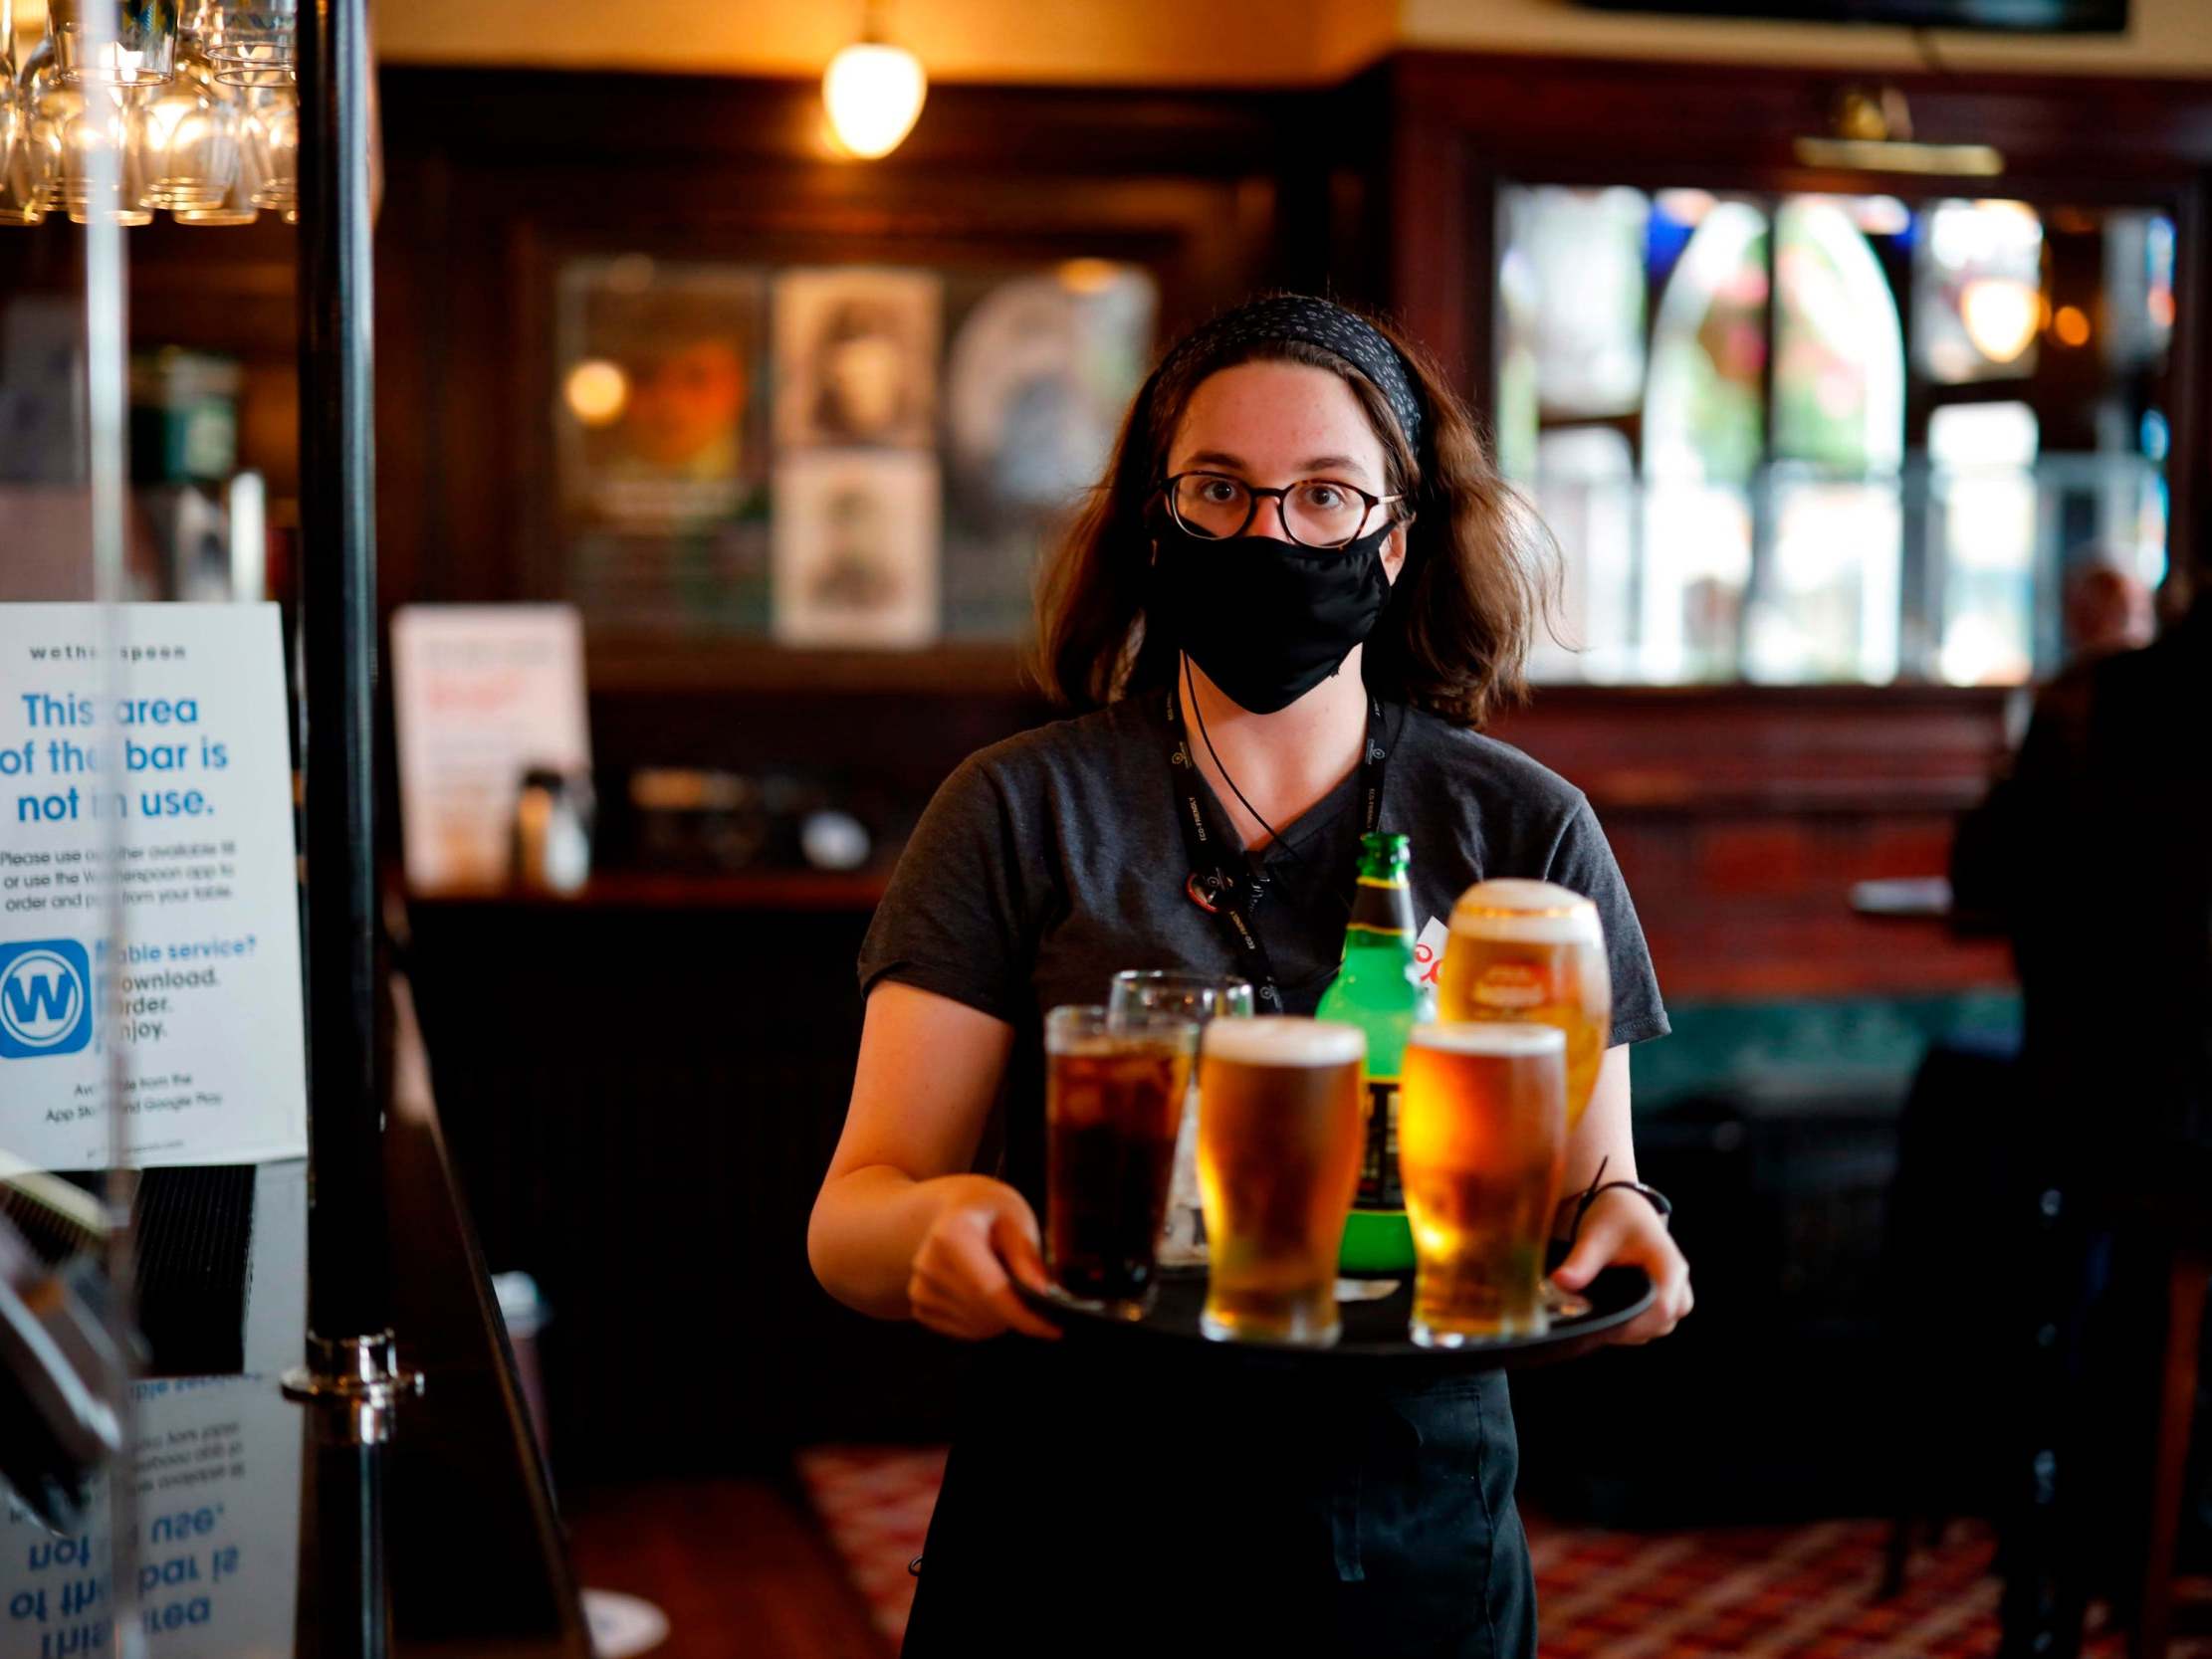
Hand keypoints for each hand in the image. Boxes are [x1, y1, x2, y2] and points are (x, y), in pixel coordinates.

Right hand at [907, 1178, 1061, 1342]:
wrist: (955, 1210)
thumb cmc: (991, 1212)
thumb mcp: (1016, 1218)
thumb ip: (1027, 1255)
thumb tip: (1041, 1292)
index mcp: (951, 1235)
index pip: (989, 1289)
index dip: (1024, 1316)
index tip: (1055, 1329)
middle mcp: (928, 1264)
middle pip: (983, 1311)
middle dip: (1017, 1315)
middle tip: (1037, 1300)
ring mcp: (920, 1287)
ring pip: (974, 1325)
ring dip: (1001, 1318)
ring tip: (1008, 1287)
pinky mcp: (919, 1304)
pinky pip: (961, 1330)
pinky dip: (983, 1322)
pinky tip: (987, 1295)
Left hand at [1552, 1188, 1692, 1344]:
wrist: (1625, 1207)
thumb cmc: (1615, 1218)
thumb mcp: (1595, 1237)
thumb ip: (1581, 1262)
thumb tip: (1560, 1282)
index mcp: (1669, 1266)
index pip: (1662, 1308)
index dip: (1634, 1324)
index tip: (1603, 1327)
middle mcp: (1678, 1283)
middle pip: (1663, 1323)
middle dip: (1629, 1330)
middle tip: (1593, 1325)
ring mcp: (1674, 1293)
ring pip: (1658, 1327)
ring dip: (1631, 1330)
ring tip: (1597, 1319)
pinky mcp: (1663, 1299)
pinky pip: (1652, 1324)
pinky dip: (1632, 1326)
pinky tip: (1605, 1316)